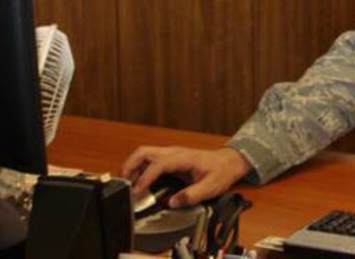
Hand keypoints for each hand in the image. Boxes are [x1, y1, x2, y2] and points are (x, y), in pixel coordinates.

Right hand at [122, 145, 251, 207]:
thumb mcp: (210, 186)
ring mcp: (171, 153)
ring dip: (133, 167)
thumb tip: (172, 202)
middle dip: (130, 166)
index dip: (145, 177)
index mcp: (183, 158)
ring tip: (130, 185)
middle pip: (144, 152)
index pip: (158, 164)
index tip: (137, 191)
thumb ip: (192, 195)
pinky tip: (140, 182)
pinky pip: (149, 159)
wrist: (229, 162)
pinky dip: (139, 168)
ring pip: (144, 153)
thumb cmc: (221, 171)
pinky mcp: (170, 157)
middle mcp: (174, 152)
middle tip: (125, 185)